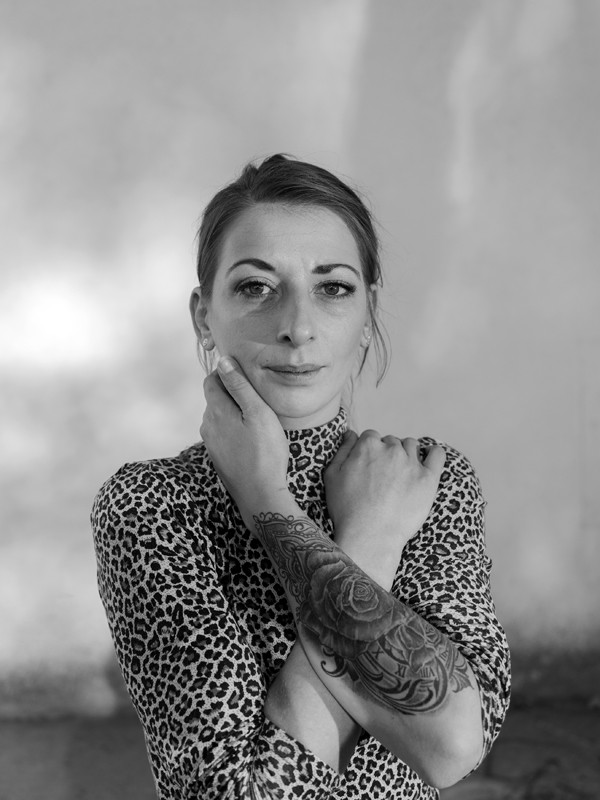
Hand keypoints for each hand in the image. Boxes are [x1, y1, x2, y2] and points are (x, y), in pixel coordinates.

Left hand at [200, 357, 289, 516]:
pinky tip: (250, 438)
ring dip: (233, 413)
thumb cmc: (264, 451)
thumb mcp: (258, 412)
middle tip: (257, 398)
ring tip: (256, 419)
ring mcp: (210, 442)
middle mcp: (207, 424)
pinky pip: (222, 434)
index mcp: (216, 410)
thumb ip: (240, 386)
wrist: (259, 494)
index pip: (211, 380)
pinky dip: (234, 429)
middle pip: (215, 398)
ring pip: (219, 416)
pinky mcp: (217, 456)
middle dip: (231, 393)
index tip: (246, 377)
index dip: (227, 374)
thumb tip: (223, 361)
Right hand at [324, 431, 445, 583]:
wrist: (370, 536)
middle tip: (383, 475)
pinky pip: (437, 455)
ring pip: (411, 446)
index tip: (368, 465)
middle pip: (391, 442)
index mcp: (368, 445)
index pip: (371, 437)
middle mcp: (391, 449)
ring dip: (406, 453)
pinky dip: (434, 453)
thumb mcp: (332, 476)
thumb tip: (351, 433)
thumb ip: (343, 450)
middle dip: (387, 454)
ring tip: (401, 472)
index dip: (368, 451)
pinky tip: (429, 458)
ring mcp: (412, 463)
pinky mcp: (428, 478)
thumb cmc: (347, 509)